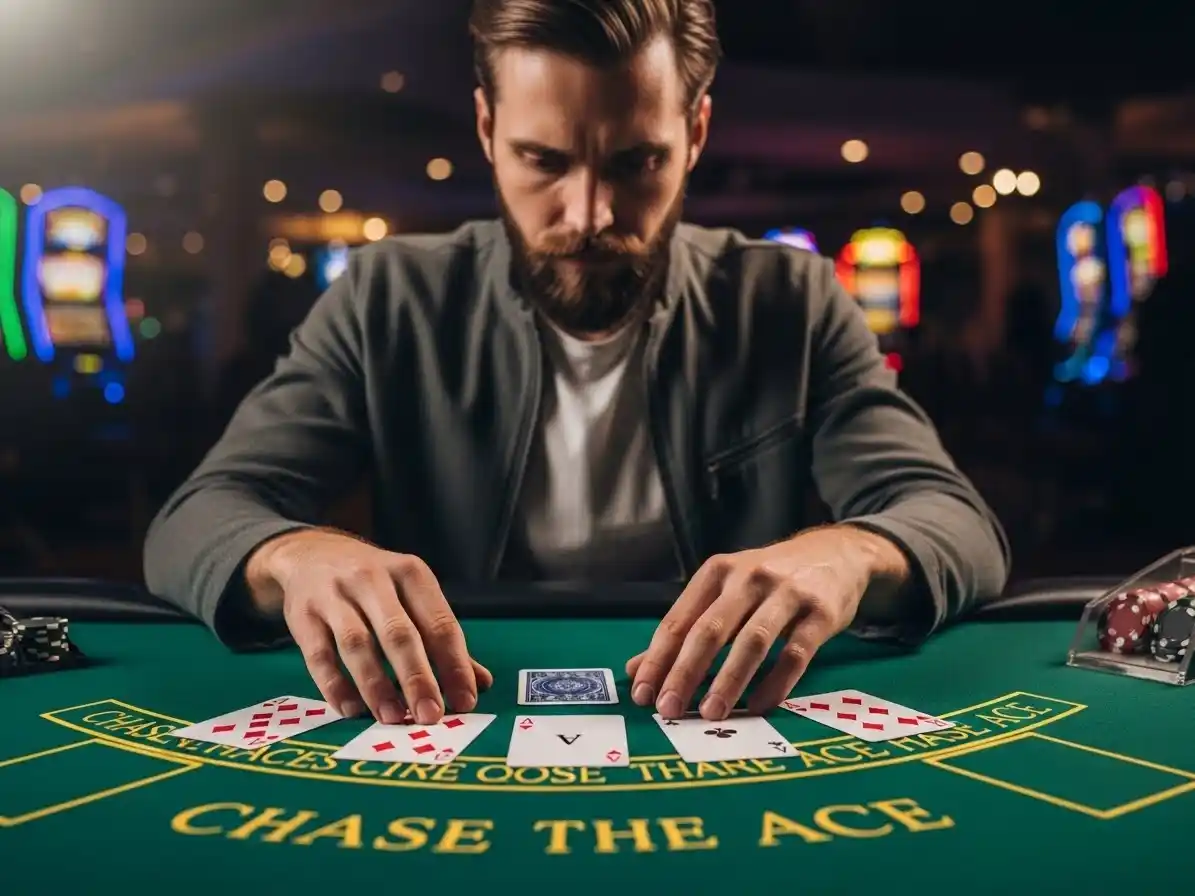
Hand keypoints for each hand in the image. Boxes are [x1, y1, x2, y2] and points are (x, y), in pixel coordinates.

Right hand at [247, 530, 491, 725]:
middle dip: (418, 678)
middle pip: (400, 634)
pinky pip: (319, 655)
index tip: (466, 702)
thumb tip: (479, 683)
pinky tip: (351, 709)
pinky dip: (335, 685)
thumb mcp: (411, 596)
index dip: (454, 665)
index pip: (439, 622)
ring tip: (391, 718)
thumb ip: (441, 639)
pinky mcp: (302, 615)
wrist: (311, 553)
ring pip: (358, 644)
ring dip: (376, 685)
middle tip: (431, 716)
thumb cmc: (374, 584)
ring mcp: (335, 595)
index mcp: (410, 573)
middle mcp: (373, 579)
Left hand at [626, 526, 905, 719]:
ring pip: (752, 641)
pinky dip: (776, 682)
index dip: (658, 659)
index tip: (642, 694)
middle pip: (710, 630)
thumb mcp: (726, 591)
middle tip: (669, 709)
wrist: (837, 553)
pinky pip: (796, 652)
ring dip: (729, 680)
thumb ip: (687, 627)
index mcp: (717, 572)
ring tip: (711, 714)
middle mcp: (748, 577)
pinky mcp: (821, 612)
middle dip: (685, 672)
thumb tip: (637, 668)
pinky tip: (759, 706)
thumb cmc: (771, 580)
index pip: (679, 620)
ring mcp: (787, 593)